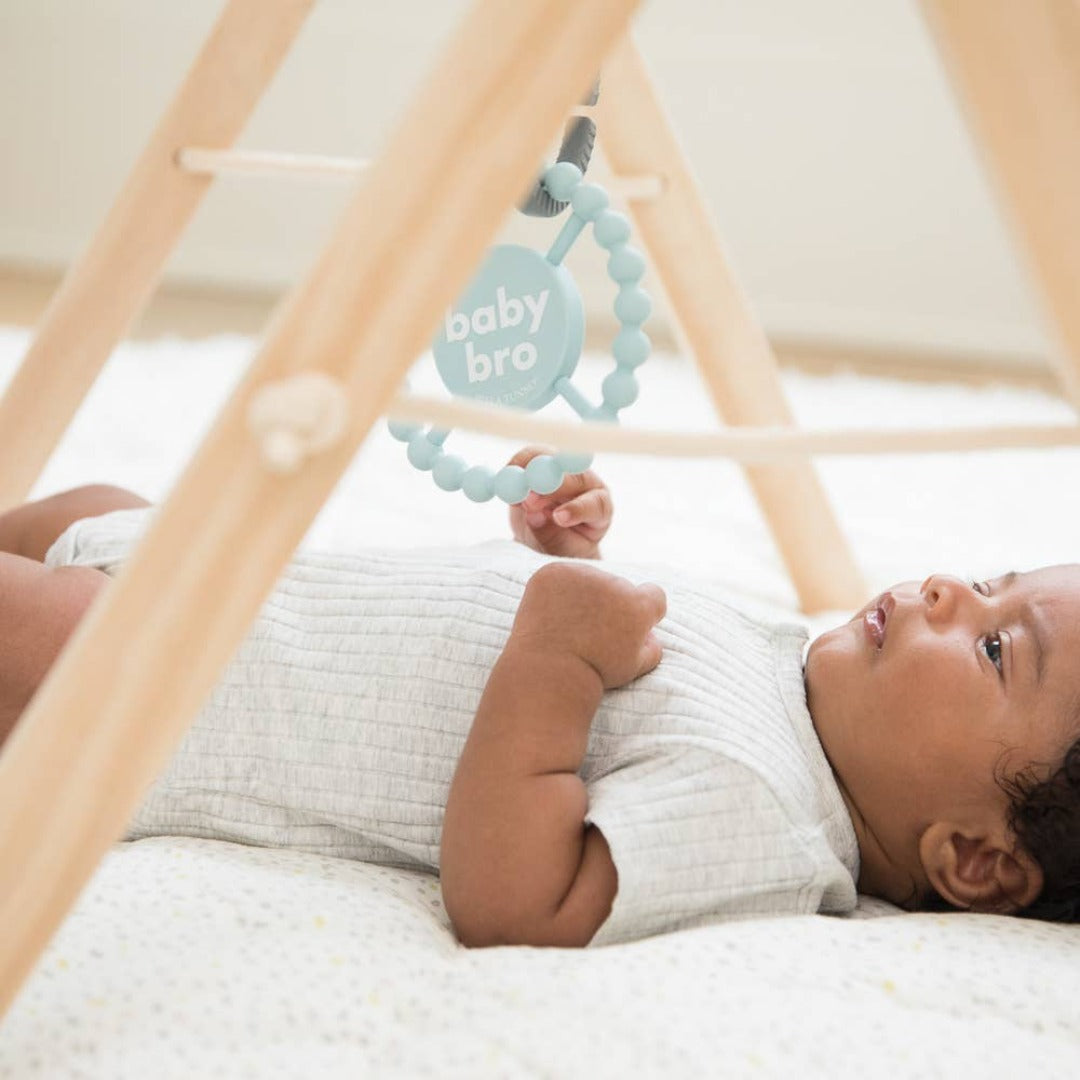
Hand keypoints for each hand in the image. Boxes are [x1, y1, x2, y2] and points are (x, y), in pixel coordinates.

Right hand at [506, 445, 611, 559]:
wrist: (547, 541)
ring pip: (552, 458)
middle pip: (573, 475)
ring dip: (530, 471)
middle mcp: (587, 484)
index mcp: (600, 508)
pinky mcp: (543, 462)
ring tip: (512, 491)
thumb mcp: (561, 552)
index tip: (558, 518)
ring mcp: (564, 470)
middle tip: (528, 501)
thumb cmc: (562, 549)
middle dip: (550, 486)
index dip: (577, 508)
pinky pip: (530, 456)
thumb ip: (550, 535)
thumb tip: (534, 514)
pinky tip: (505, 480)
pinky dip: (516, 466)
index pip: (595, 504)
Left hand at [511, 562, 665, 688]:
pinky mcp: (554, 572)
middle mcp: (614, 583)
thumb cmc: (592, 675)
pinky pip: (561, 577)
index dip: (643, 610)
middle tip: (588, 632)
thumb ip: (651, 648)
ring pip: (588, 580)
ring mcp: (582, 575)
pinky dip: (555, 591)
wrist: (547, 672)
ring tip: (566, 626)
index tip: (628, 623)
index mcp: (638, 605)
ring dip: (582, 595)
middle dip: (608, 604)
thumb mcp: (633, 668)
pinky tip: (549, 615)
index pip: (653, 594)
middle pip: (618, 587)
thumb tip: (650, 635)